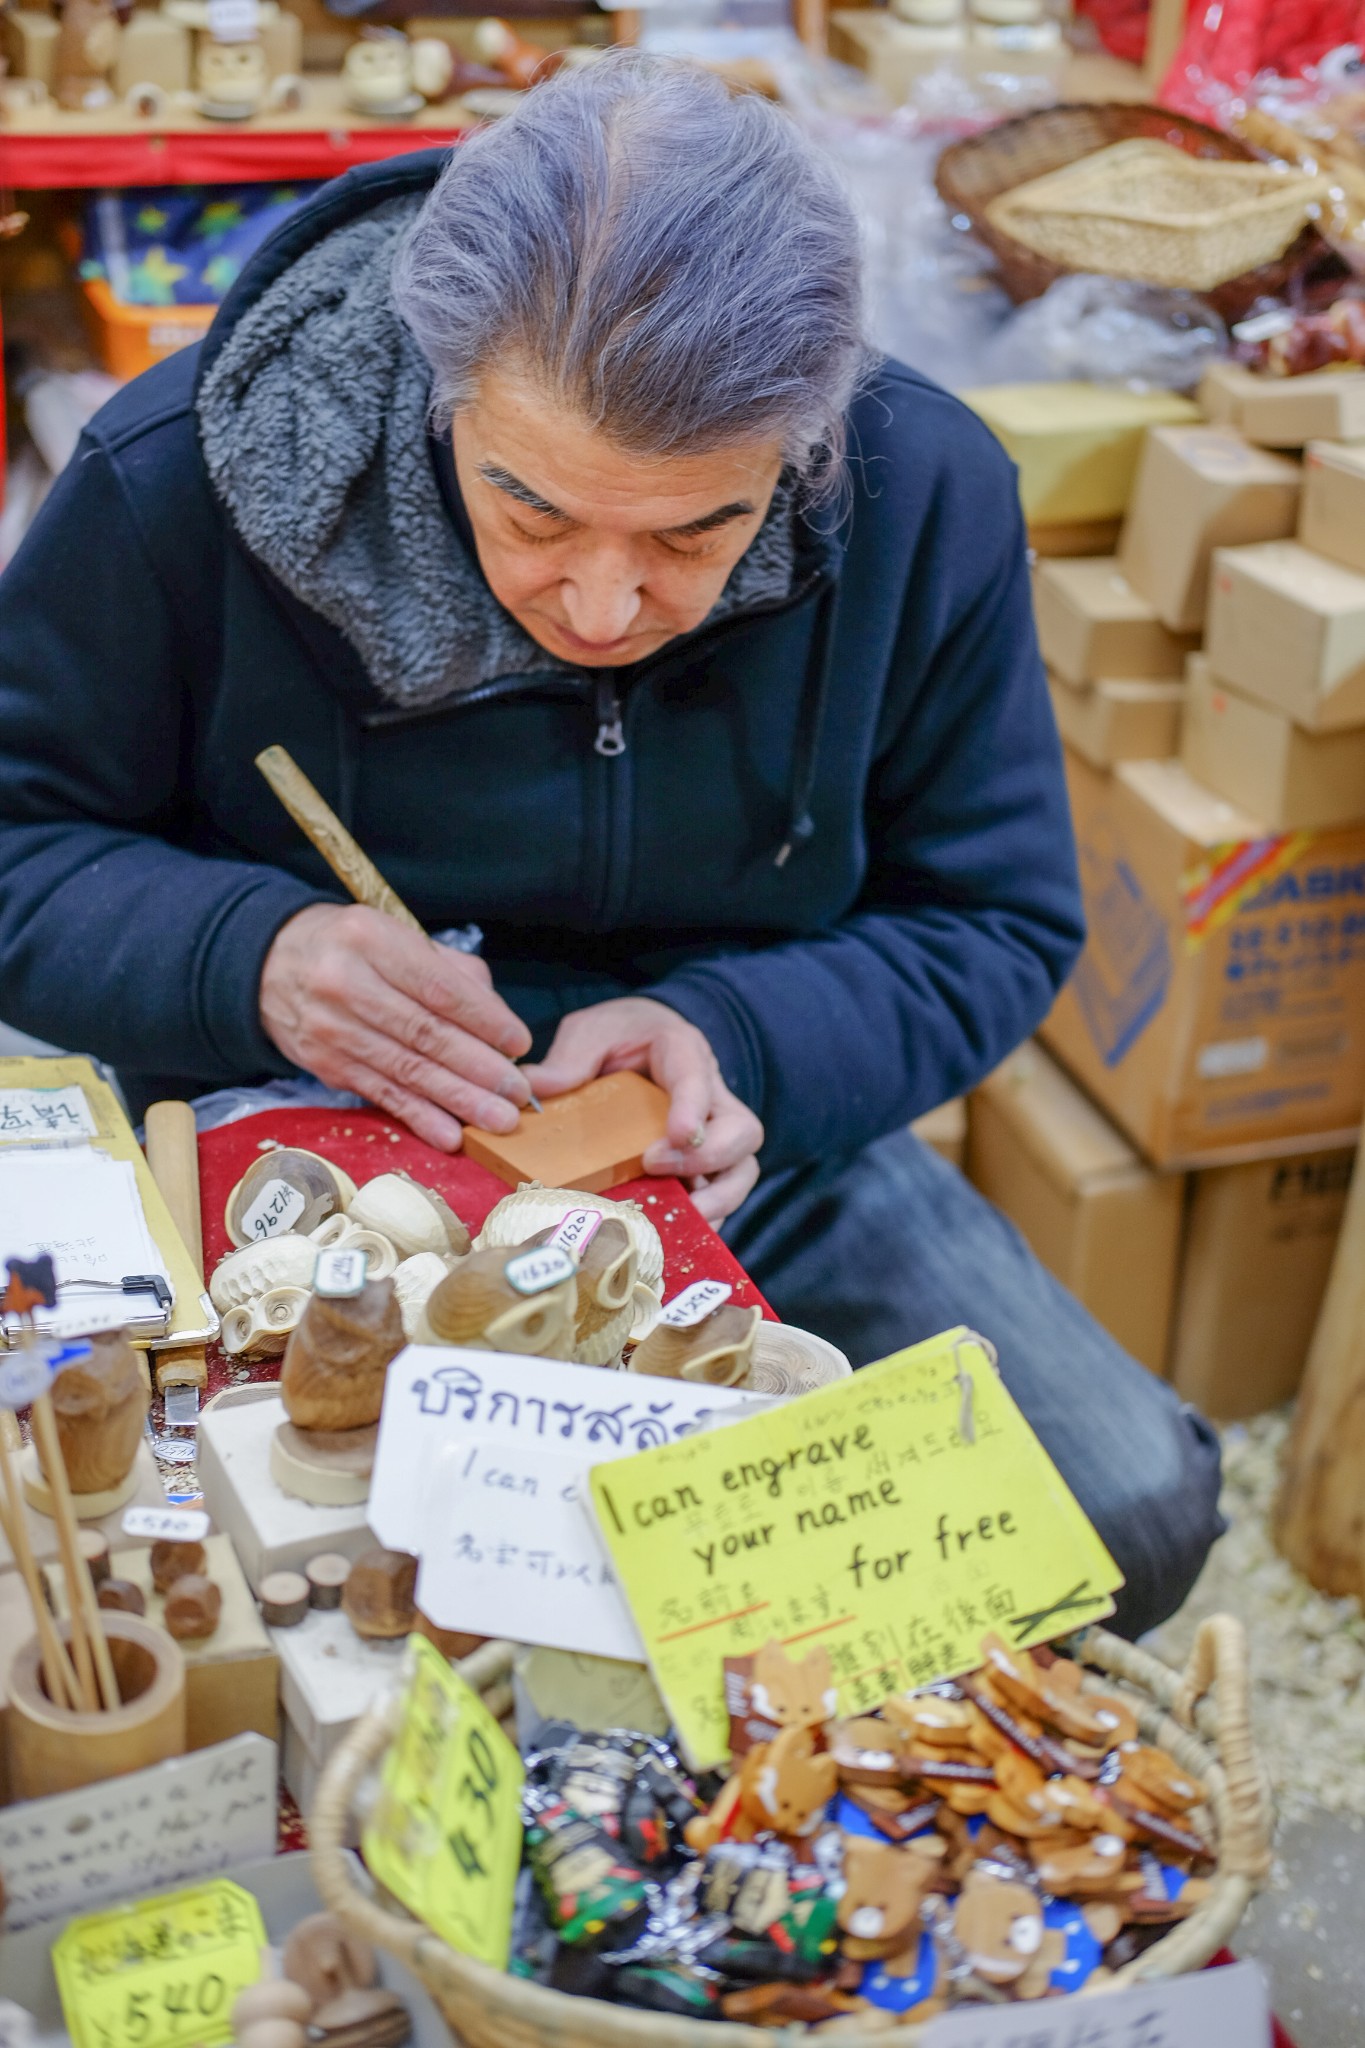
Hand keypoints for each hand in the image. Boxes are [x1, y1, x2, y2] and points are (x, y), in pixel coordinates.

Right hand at [259, 903, 532, 1150]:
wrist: (268, 965)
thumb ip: (451, 972)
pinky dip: (419, 1118)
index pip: (438, 988)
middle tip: (518, 1093)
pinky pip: (381, 1094)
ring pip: (406, 1070)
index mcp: (371, 940)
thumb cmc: (352, 949)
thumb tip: (497, 1021)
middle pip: (424, 1034)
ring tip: (498, 1120)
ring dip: (458, 1100)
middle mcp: (345, 985)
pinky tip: (450, 1135)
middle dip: (479, 1068)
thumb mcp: (396, 936)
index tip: (519, 1043)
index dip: (484, 1020)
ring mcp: (331, 1029)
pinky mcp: (326, 1065)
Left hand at [523, 997, 762, 1225]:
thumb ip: (569, 1056)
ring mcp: (713, 1133)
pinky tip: (669, 1231)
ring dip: (716, 1200)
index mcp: (684, 1053)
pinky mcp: (704, 1162)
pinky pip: (718, 1192)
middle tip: (658, 1169)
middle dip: (709, 1160)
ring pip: (741, 1168)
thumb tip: (536, 1088)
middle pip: (742, 1132)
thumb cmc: (621, 1033)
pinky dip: (701, 1215)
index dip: (694, 1109)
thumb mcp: (590, 1031)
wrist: (643, 1039)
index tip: (680, 1136)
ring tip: (678, 1219)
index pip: (698, 1078)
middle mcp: (712, 1095)